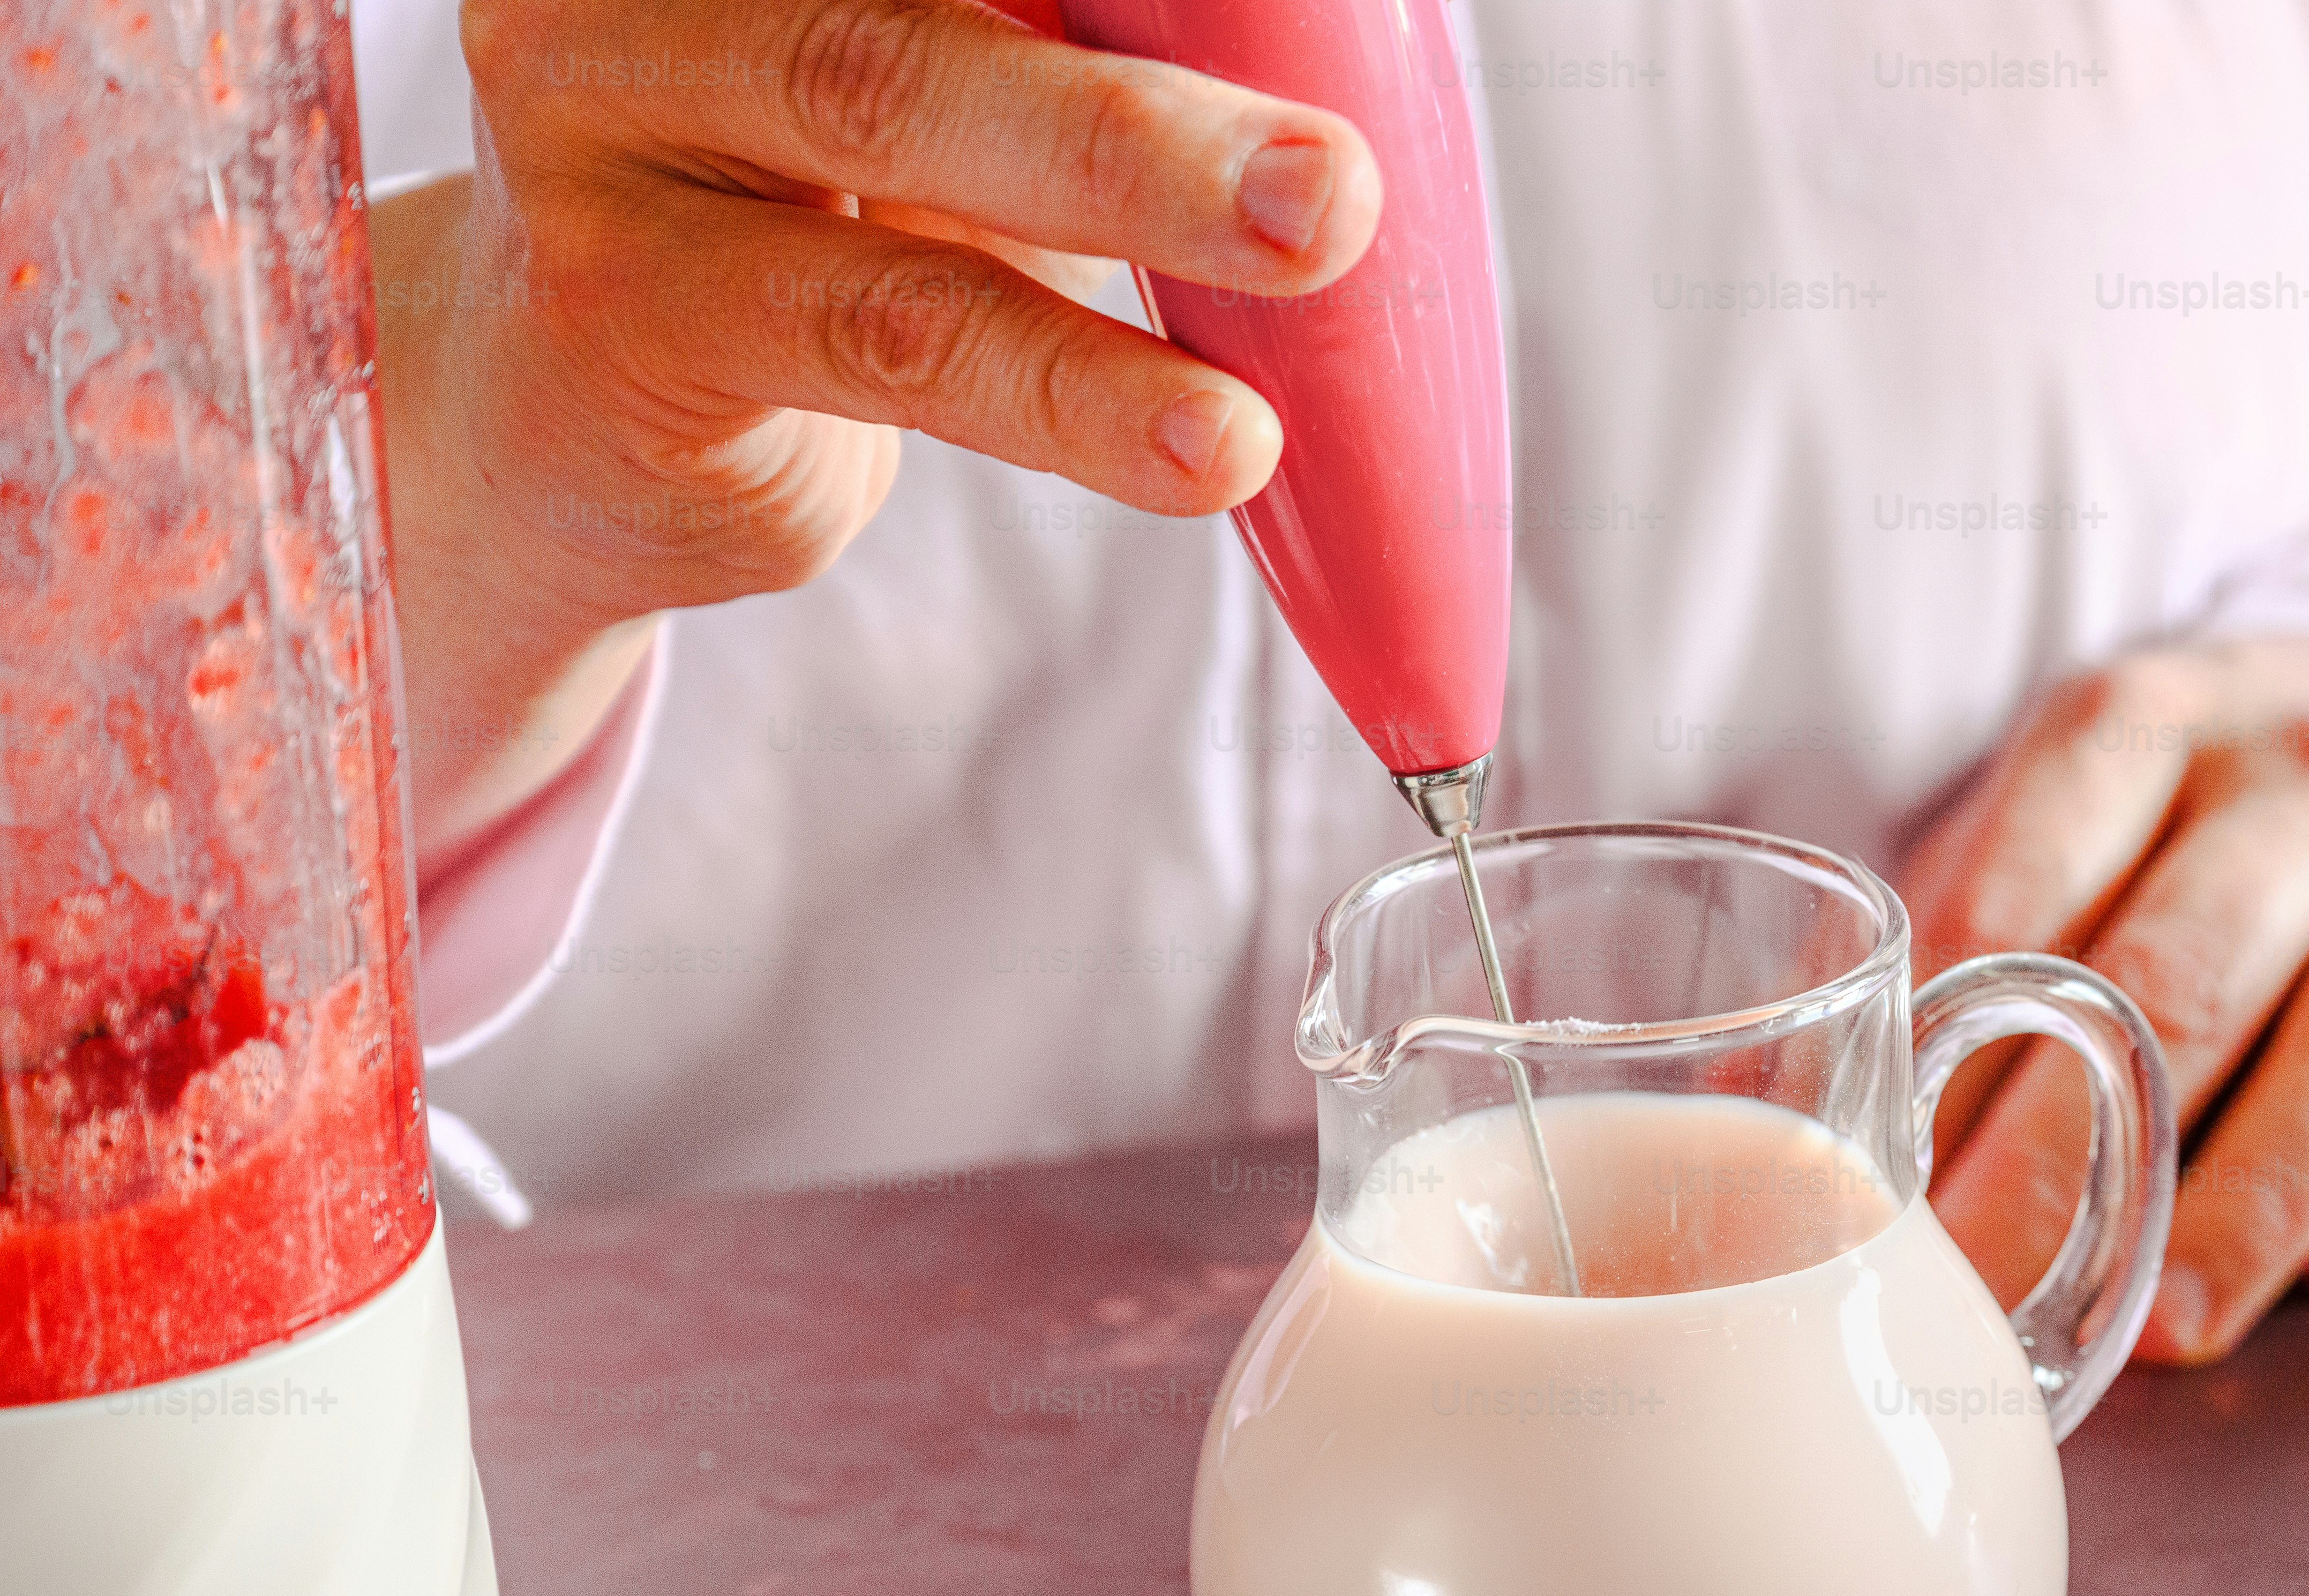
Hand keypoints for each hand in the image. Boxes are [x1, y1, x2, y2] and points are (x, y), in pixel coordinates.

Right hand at [377, 0, 1388, 859]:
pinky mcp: (621, 303)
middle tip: (1338, 146)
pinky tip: (1210, 442)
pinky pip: (882, 335)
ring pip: (891, 112)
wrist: (572, 415)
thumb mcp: (947, 90)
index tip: (1308, 9)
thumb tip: (1326, 71)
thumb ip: (1074, 40)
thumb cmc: (816, 217)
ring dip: (1133, 188)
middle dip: (1151, 56)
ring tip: (1319, 241)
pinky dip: (1071, 393)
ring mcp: (605, 112)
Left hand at [1904, 638, 2308, 1364]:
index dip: (1952, 1059)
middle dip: (2072, 1166)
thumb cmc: (2225, 824)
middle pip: (2180, 985)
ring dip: (2249, 1213)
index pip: (2031, 888)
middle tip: (1999, 1293)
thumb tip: (1837, 1127)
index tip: (1903, 1189)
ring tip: (2167, 1329)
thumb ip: (1980, 941)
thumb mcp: (2090, 819)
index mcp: (2158, 718)